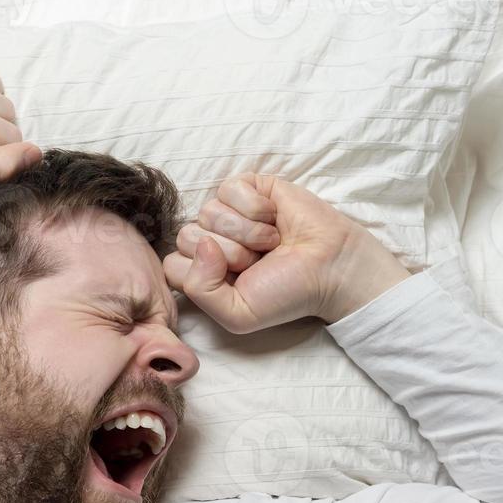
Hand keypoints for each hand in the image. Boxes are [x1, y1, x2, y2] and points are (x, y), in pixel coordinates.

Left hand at [162, 173, 410, 330]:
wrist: (330, 267)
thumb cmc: (286, 293)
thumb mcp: (237, 314)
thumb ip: (200, 291)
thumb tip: (201, 243)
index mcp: (204, 273)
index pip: (173, 265)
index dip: (203, 274)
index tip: (238, 281)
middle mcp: (211, 241)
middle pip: (187, 237)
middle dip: (228, 253)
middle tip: (259, 261)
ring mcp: (227, 213)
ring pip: (208, 212)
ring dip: (247, 232)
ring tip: (271, 243)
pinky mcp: (248, 188)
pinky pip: (229, 189)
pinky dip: (255, 207)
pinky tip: (274, 219)